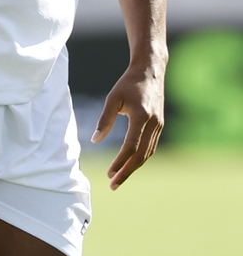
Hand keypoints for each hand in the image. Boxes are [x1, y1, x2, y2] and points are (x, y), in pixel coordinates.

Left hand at [91, 63, 164, 189]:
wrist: (150, 70)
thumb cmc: (128, 83)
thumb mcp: (113, 98)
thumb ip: (105, 119)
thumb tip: (95, 140)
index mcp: (142, 117)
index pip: (131, 147)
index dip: (120, 162)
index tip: (110, 174)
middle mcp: (153, 124)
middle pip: (141, 156)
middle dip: (127, 172)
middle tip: (114, 185)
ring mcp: (159, 125)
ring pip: (148, 153)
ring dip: (134, 167)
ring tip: (119, 178)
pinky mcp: (160, 125)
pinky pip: (151, 146)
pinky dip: (141, 158)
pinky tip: (130, 163)